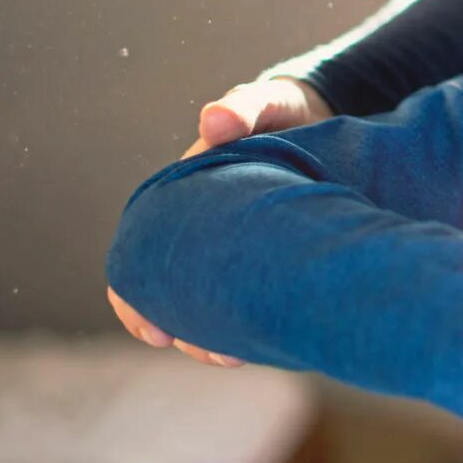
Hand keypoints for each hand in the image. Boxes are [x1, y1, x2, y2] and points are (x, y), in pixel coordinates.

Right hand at [105, 76, 332, 365]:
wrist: (325, 116)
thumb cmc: (284, 111)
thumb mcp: (266, 105)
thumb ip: (243, 109)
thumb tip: (213, 121)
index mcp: (184, 196)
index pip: (142, 254)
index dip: (137, 300)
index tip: (155, 333)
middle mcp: (202, 226)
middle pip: (175, 291)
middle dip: (187, 329)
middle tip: (216, 356)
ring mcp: (236, 243)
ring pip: (213, 301)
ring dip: (219, 334)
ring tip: (238, 357)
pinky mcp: (270, 252)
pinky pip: (251, 294)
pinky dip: (254, 319)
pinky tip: (271, 341)